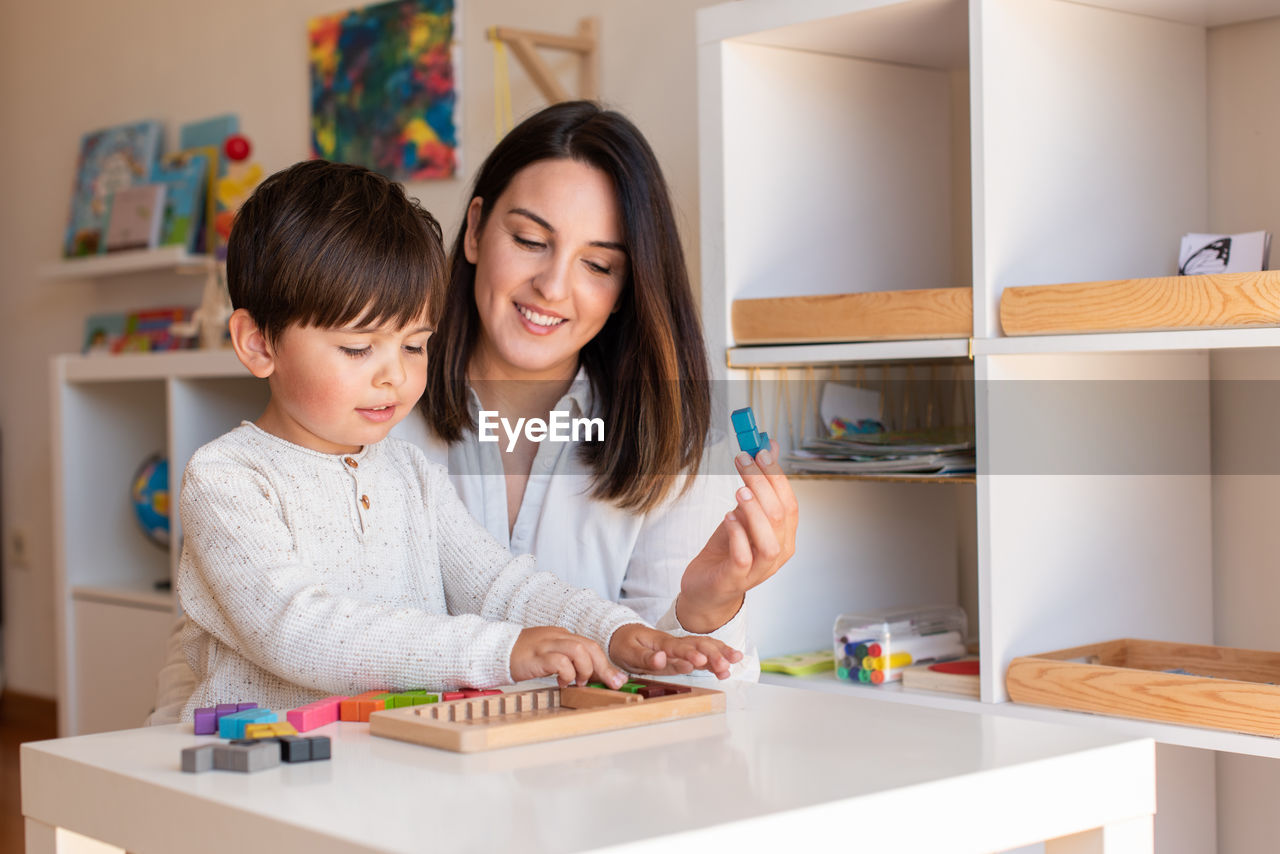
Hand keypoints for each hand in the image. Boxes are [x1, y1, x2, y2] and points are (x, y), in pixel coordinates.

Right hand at [509, 626, 626, 687]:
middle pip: (589, 646)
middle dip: (604, 667)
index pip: (590, 645)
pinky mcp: (536, 656)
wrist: (496, 651)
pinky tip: (563, 683)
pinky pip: (559, 661)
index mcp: (562, 636)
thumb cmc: (523, 657)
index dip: (605, 663)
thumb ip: (568, 662)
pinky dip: (567, 673)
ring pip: (578, 650)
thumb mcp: (550, 657)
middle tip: (612, 684)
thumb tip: (590, 678)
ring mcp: (547, 644)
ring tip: (580, 682)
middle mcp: (557, 637)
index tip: (616, 679)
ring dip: (585, 669)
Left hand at [608, 624, 742, 679]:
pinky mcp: (684, 654)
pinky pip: (704, 652)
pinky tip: (731, 662)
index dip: (689, 654)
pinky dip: (718, 655)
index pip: (677, 647)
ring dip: (720, 653)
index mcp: (660, 642)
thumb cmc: (624, 643)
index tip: (701, 660)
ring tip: (736, 661)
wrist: (623, 635)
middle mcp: (674, 643)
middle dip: (713, 654)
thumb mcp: (627, 652)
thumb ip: (645, 657)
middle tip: (725, 666)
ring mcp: (681, 647)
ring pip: (705, 646)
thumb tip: (661, 659)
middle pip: (697, 644)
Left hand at [677, 440, 797, 632]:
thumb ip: (757, 485)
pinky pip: (743, 557)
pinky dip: (737, 535)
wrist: (707, 587)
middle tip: (743, 461)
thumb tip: (768, 446)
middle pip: (779, 516)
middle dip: (762, 484)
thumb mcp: (743, 513)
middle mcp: (778, 553)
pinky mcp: (737, 579)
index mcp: (785, 536)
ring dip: (755, 512)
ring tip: (738, 491)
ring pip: (769, 541)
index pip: (789, 502)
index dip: (776, 476)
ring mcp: (760, 569)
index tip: (760, 451)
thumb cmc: (728, 549)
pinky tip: (728, 517)